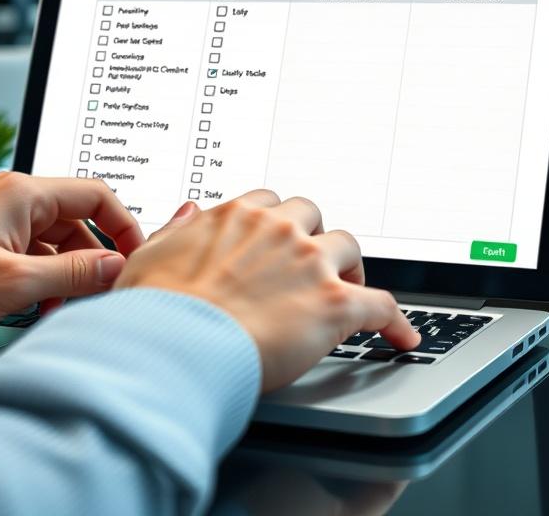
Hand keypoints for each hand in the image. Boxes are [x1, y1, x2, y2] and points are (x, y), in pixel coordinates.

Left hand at [0, 172, 143, 339]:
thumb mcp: (11, 284)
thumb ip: (73, 273)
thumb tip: (117, 267)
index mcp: (23, 194)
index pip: (97, 195)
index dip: (124, 226)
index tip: (134, 258)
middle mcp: (12, 196)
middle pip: (78, 220)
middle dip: (94, 258)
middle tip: (100, 293)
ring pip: (54, 239)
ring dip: (66, 272)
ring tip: (62, 308)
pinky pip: (29, 251)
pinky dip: (41, 276)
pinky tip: (37, 306)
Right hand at [115, 189, 419, 390]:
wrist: (175, 345)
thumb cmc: (155, 311)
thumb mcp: (148, 257)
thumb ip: (175, 231)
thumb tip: (189, 212)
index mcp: (237, 216)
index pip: (271, 202)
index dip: (278, 223)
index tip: (279, 239)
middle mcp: (279, 230)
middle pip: (314, 217)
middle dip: (314, 237)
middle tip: (311, 265)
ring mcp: (311, 264)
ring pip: (349, 250)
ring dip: (349, 269)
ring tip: (348, 291)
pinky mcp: (335, 304)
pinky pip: (381, 305)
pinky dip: (394, 321)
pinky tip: (401, 336)